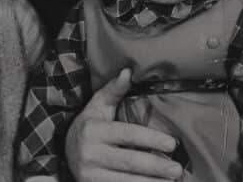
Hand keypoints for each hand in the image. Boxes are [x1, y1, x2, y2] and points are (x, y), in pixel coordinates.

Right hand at [64, 68, 182, 181]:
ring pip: (125, 181)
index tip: (172, 144)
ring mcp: (90, 174)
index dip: (151, 139)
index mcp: (94, 130)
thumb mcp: (98, 105)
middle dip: (155, 166)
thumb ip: (114, 90)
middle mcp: (90, 153)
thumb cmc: (90, 124)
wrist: (64, 151)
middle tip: (177, 168)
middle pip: (129, 161)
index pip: (127, 134)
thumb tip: (128, 71)